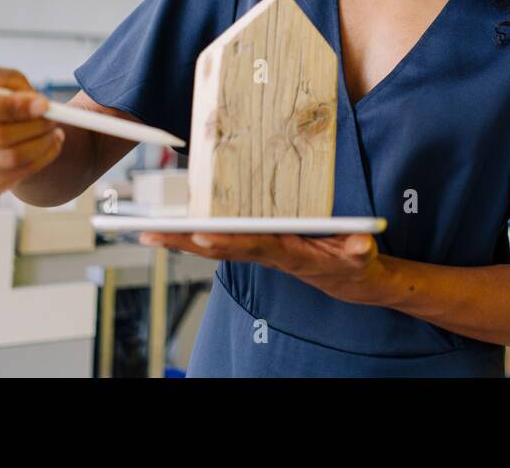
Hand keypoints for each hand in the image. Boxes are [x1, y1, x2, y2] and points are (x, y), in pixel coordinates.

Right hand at [0, 59, 64, 198]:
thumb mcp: (6, 81)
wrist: (13, 132)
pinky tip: (47, 147)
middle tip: (55, 119)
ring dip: (42, 144)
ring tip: (55, 132)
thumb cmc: (6, 102)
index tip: (43, 104)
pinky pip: (14, 176)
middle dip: (34, 127)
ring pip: (9, 158)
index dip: (11, 107)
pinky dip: (40, 161)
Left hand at [138, 231, 382, 304]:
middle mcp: (266, 253)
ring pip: (214, 245)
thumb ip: (357, 250)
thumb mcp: (360, 254)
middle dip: (184, 241)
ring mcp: (259, 251)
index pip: (252, 245)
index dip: (227, 241)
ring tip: (149, 231)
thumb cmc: (353, 262)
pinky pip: (222, 241)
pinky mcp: (259, 246)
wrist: (349, 279)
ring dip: (181, 240)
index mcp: (288, 253)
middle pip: (220, 247)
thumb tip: (359, 245)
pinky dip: (197, 236)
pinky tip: (176, 230)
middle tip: (150, 234)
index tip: (202, 235)